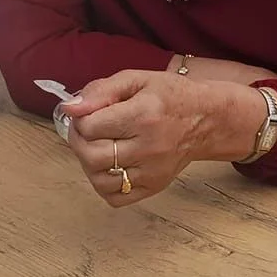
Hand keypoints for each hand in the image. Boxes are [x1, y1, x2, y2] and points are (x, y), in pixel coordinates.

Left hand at [65, 69, 265, 206]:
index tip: (87, 112)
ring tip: (97, 146)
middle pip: (91, 156)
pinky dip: (104, 184)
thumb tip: (70, 108)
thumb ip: (101, 90)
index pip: (90, 126)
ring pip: (99, 180)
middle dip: (78, 141)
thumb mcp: (137, 79)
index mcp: (143, 115)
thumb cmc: (170, 96)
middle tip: (86, 130)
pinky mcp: (154, 186)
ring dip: (88, 163)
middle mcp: (148, 147)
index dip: (80, 118)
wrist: (207, 120)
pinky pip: (115, 197)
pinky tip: (110, 165)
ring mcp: (152, 171)